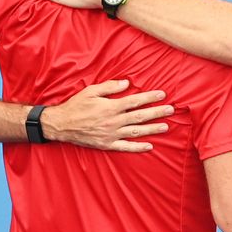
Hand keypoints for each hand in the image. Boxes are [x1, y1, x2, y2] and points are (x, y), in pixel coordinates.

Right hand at [40, 80, 171, 151]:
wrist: (61, 125)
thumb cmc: (76, 106)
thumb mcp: (91, 91)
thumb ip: (110, 87)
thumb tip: (127, 83)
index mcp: (111, 107)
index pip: (135, 101)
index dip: (150, 98)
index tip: (162, 95)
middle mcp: (113, 121)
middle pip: (140, 116)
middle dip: (157, 113)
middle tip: (171, 110)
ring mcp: (111, 134)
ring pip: (136, 132)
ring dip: (152, 129)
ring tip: (165, 126)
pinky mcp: (107, 144)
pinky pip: (125, 147)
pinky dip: (138, 147)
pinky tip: (149, 146)